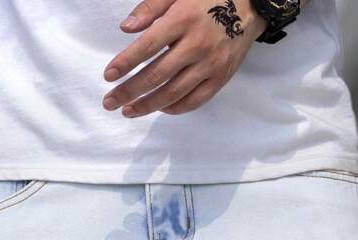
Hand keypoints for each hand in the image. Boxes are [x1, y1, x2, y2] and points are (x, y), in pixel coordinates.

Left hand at [103, 0, 266, 116]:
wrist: (249, 5)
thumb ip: (150, 8)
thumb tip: (126, 29)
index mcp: (182, 20)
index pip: (147, 47)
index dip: (125, 64)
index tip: (108, 76)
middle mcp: (196, 45)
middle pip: (156, 75)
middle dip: (129, 91)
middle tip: (109, 102)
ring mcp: (210, 65)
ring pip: (173, 93)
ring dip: (147, 105)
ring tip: (128, 111)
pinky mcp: (221, 78)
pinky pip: (194, 100)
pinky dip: (175, 108)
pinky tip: (160, 108)